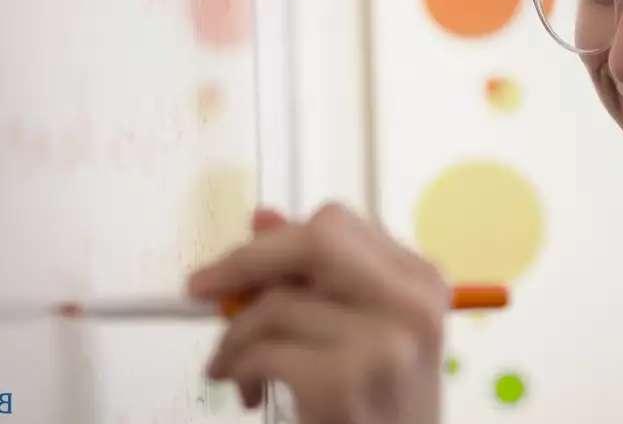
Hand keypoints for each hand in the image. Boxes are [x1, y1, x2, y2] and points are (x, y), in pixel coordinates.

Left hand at [187, 202, 448, 423]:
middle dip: (247, 261)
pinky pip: (263, 352)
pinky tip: (247, 388)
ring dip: (234, 335)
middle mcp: (412, 305)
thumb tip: (262, 218)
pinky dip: (238, 368)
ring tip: (231, 362)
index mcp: (420, 281)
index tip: (242, 261)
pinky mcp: (344, 385)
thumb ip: (314, 272)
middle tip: (202, 286)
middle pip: (315, 241)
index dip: (279, 239)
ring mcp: (383, 345)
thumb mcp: (359, 330)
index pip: (337, 225)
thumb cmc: (376, 404)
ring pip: (277, 304)